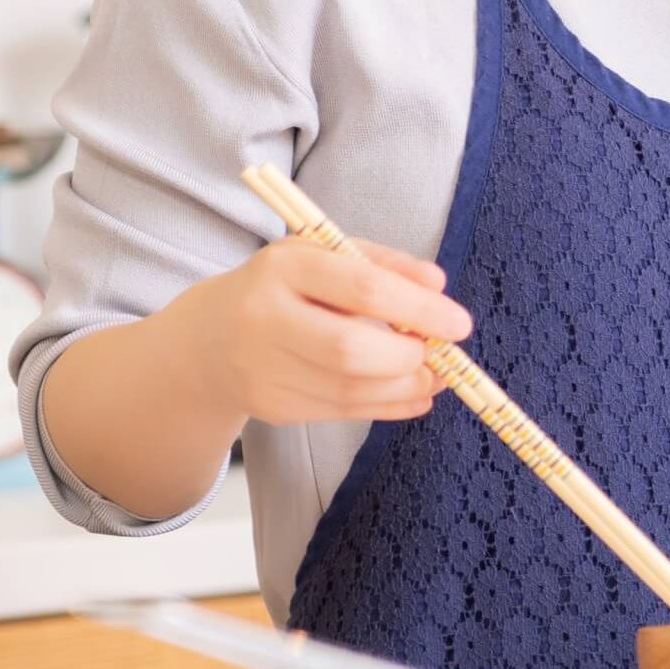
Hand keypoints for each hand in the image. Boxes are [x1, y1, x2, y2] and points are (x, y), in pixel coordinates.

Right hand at [158, 236, 471, 425]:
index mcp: (283, 265)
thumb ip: (383, 265)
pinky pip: (343, 412)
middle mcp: (264, 316)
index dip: (419, 310)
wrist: (209, 336)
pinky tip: (413, 396)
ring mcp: (262, 367)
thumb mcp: (325, 256)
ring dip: (407, 387)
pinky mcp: (271, 405)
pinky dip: (389, 406)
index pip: (362, 289)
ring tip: (434, 375)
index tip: (460, 323)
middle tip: (440, 353)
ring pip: (350, 390)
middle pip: (351, 350)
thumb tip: (438, 285)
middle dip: (410, 357)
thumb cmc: (285, 288)